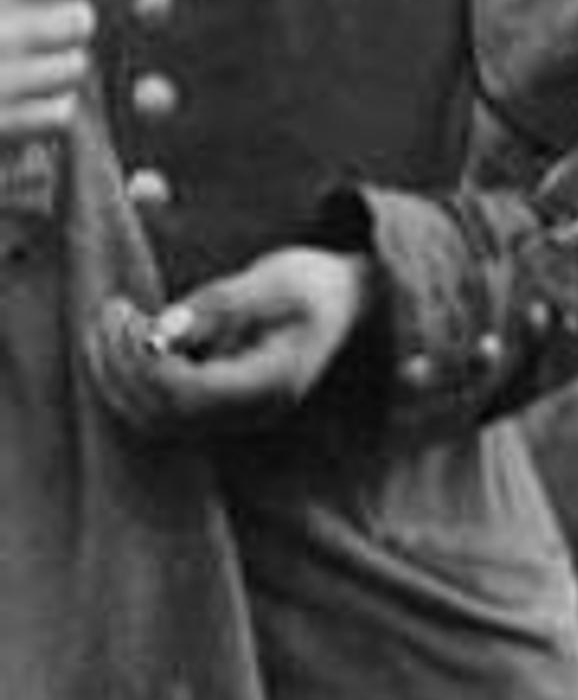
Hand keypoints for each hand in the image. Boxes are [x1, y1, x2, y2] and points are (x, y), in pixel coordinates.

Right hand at [0, 0, 97, 144]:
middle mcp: (1, 32)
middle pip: (80, 21)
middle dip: (61, 16)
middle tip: (29, 15)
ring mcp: (1, 82)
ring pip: (74, 68)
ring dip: (54, 60)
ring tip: (16, 51)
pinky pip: (57, 112)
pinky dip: (43, 102)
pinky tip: (13, 88)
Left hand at [86, 247, 374, 436]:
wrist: (343, 300)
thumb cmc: (311, 284)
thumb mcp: (273, 281)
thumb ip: (220, 306)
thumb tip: (163, 329)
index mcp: (270, 385)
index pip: (187, 392)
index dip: (143, 360)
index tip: (124, 309)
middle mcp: (251, 412)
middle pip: (162, 412)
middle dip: (122, 365)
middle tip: (111, 310)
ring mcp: (234, 414)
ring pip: (153, 417)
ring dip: (118, 375)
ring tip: (112, 320)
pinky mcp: (218, 404)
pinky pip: (159, 409)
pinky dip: (130, 379)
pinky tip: (125, 337)